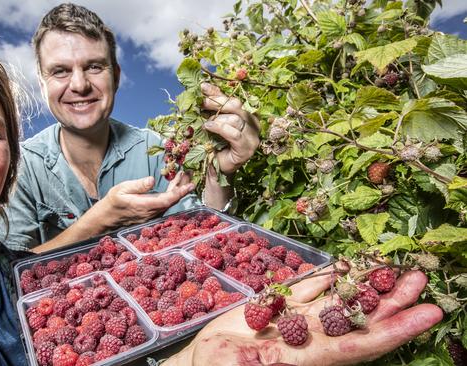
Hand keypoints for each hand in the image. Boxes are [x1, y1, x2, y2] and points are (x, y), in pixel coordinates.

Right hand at [95, 172, 193, 228]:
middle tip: (191, 174)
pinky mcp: (152, 213)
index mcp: (145, 205)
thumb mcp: (122, 189)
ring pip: (170, 201)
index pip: (167, 200)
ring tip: (185, 176)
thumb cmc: (114, 201)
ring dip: (178, 189)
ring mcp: (153, 214)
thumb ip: (138, 185)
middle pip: (172, 200)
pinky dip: (172, 193)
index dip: (180, 193)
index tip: (190, 185)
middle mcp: (152, 212)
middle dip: (183, 187)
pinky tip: (174, 185)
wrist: (108, 217)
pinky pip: (165, 203)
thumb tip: (152, 180)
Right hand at [163, 269, 441, 365]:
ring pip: (340, 299)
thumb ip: (258, 362)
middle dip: (392, 301)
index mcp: (307, 357)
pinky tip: (346, 265)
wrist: (204, 362)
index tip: (429, 314)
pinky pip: (310, 289)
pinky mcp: (280, 308)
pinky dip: (328, 276)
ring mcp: (297, 322)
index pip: (361, 344)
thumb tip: (274, 359)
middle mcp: (311, 338)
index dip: (396, 330)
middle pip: (361, 318)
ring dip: (367, 284)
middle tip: (420, 279)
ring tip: (393, 266)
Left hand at [201, 82, 259, 174]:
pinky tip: (210, 127)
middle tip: (201, 104)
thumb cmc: (215, 144)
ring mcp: (253, 136)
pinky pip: (235, 134)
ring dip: (218, 119)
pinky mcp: (247, 148)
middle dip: (216, 103)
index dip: (217, 93)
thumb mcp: (213, 121)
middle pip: (236, 106)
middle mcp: (253, 123)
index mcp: (247, 114)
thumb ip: (213, 105)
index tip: (202, 88)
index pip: (233, 99)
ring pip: (236, 119)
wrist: (215, 167)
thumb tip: (204, 86)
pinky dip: (221, 129)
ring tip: (206, 123)